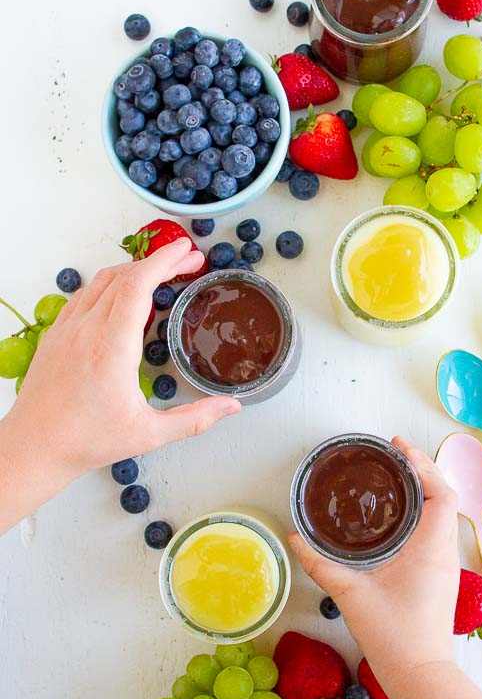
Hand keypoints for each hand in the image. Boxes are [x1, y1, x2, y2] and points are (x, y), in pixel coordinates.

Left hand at [1, 239, 239, 504]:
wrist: (34, 447)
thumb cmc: (86, 441)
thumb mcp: (149, 434)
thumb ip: (195, 418)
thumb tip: (231, 406)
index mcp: (111, 347)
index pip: (138, 284)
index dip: (165, 261)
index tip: (187, 251)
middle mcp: (86, 330)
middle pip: (125, 275)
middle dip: (160, 261)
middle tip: (189, 261)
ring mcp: (67, 329)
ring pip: (102, 280)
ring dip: (134, 269)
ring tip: (161, 274)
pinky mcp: (56, 334)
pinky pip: (85, 294)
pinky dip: (110, 284)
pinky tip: (123, 295)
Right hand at [289, 437, 459, 676]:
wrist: (421, 676)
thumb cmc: (392, 636)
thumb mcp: (350, 594)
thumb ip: (320, 564)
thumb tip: (295, 539)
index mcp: (430, 548)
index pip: (440, 492)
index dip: (423, 464)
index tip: (399, 448)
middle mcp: (444, 551)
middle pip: (444, 495)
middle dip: (421, 468)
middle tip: (393, 453)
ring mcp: (446, 563)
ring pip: (443, 512)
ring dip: (424, 488)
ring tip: (395, 473)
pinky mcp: (440, 574)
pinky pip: (438, 528)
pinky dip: (424, 509)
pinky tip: (400, 511)